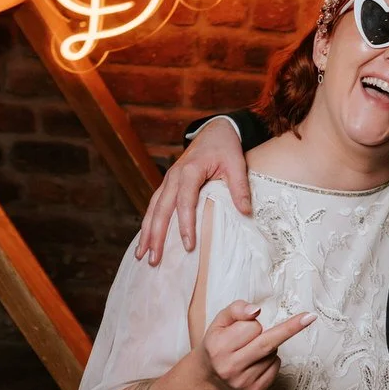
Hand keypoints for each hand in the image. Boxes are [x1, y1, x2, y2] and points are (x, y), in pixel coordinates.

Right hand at [138, 118, 250, 263]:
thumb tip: (245, 212)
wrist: (215, 130)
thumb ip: (239, 188)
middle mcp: (173, 176)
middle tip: (154, 259)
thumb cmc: (225, 147)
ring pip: (153, 209)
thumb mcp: (236, 164)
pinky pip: (155, 205)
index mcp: (190, 171)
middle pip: (161, 209)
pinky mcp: (168, 184)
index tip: (188, 246)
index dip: (185, 225)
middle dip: (156, 235)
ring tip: (142, 255)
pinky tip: (146, 239)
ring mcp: (168, 180)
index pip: (185, 202)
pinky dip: (149, 223)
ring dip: (147, 232)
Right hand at [198, 300, 315, 389]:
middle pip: (268, 343)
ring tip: (251, 349)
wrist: (208, 376)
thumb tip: (256, 310)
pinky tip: (256, 361)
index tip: (252, 320)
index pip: (251, 328)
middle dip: (290, 328)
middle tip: (310, 317)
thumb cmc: (218, 343)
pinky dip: (272, 359)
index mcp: (218, 347)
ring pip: (272, 354)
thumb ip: (237, 309)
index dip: (253, 323)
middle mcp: (229, 367)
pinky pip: (275, 367)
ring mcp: (242, 382)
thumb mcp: (220, 321)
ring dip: (270, 346)